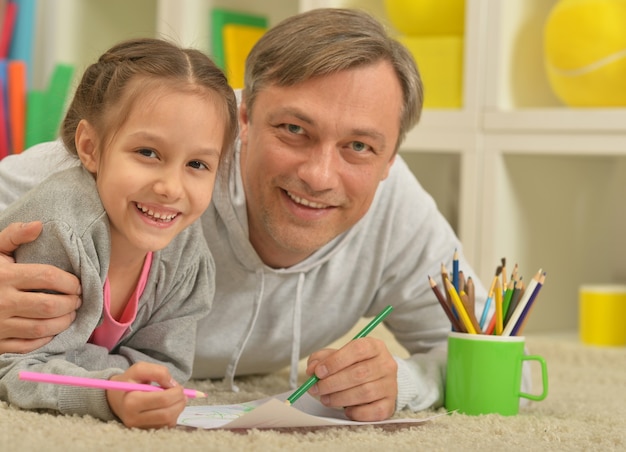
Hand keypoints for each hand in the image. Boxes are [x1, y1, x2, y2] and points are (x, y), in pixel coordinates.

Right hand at [0, 222, 81, 352]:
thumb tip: (39, 225)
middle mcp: (1, 301)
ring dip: (63, 322)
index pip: (47, 277)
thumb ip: (14, 235)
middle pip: (49, 305)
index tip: (77, 284)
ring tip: (70, 314)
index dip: (70, 281)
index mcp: (3, 276)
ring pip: (41, 328)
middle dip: (71, 303)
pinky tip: (52, 330)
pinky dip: (45, 340)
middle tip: (78, 300)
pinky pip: (27, 345)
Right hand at [106, 362, 186, 428]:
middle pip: (167, 414)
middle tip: (182, 393)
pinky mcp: (145, 431)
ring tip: (177, 398)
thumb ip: (158, 372)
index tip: (178, 386)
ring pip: (168, 421)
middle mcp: (134, 418)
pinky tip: (170, 406)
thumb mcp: (140, 369)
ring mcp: (140, 427)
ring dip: (178, 408)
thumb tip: (172, 384)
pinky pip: (166, 426)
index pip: (162, 400)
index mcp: (131, 401)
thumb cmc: (130, 381)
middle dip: (180, 402)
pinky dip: (173, 415)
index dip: (176, 392)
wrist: (117, 397)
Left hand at [305, 337, 397, 421]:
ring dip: (340, 398)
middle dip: (333, 383)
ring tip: (326, 399)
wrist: (377, 380)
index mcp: (374, 346)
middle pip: (359, 373)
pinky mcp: (390, 404)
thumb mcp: (338, 356)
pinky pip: (374, 411)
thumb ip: (322, 358)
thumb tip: (312, 369)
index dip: (335, 361)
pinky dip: (356, 412)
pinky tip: (346, 409)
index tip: (318, 372)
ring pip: (365, 392)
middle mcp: (386, 364)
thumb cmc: (354, 366)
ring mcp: (390, 385)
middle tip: (317, 388)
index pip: (357, 349)